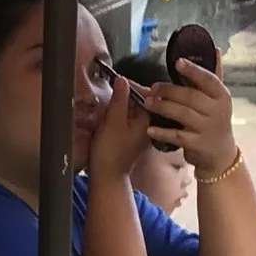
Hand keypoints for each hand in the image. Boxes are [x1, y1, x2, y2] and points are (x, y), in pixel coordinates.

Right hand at [87, 73, 151, 188]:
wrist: (106, 177)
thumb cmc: (111, 150)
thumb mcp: (114, 121)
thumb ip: (119, 99)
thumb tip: (122, 79)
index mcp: (149, 120)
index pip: (146, 95)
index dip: (131, 86)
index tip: (116, 81)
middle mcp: (148, 125)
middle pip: (139, 102)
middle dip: (124, 96)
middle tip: (109, 93)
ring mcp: (140, 133)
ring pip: (131, 111)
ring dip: (119, 105)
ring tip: (107, 104)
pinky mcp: (131, 139)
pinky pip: (126, 121)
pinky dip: (118, 116)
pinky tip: (107, 117)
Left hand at [145, 59, 239, 178]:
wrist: (220, 153)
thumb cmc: (215, 119)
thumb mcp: (218, 98)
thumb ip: (214, 74)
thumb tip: (214, 49)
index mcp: (221, 95)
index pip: (208, 79)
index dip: (193, 70)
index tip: (177, 63)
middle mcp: (217, 110)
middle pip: (190, 96)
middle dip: (169, 91)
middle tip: (152, 88)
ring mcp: (208, 128)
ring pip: (182, 114)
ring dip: (163, 107)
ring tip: (148, 103)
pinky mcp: (197, 144)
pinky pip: (177, 136)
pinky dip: (163, 132)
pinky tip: (150, 129)